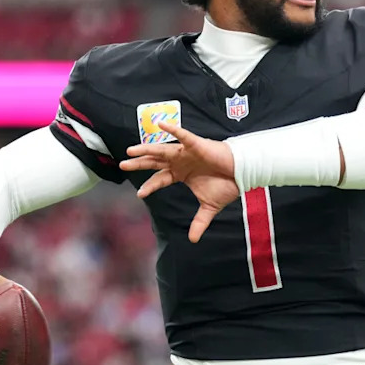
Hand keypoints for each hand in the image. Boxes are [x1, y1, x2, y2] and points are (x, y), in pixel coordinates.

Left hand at [120, 122, 238, 242]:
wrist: (242, 174)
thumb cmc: (226, 185)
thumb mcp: (209, 207)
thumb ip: (199, 222)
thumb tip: (193, 240)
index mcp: (181, 174)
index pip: (160, 179)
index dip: (149, 186)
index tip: (139, 194)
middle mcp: (180, 162)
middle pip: (154, 162)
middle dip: (139, 163)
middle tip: (122, 165)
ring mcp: (186, 152)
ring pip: (162, 150)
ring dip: (146, 149)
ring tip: (131, 150)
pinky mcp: (196, 145)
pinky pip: (183, 136)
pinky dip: (173, 130)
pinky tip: (161, 124)